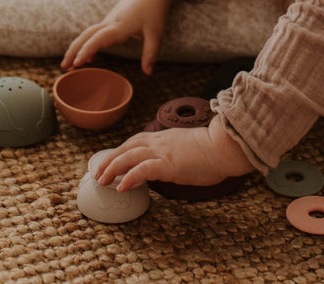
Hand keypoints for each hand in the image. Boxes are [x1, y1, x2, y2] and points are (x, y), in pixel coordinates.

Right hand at [61, 0, 187, 74]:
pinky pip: (95, 34)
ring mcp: (109, 21)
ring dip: (77, 47)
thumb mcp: (156, 33)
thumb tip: (147, 73)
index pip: (98, 39)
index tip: (77, 63)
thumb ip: (150, 53)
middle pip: (86, 36)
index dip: (86, 51)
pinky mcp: (111, 21)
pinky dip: (88, 44)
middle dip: (73, 50)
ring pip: (88, 34)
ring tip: (70, 65)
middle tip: (64, 67)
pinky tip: (90, 59)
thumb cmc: (154, 10)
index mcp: (119, 26)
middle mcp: (110, 23)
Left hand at [95, 115, 255, 191]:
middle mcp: (159, 142)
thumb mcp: (187, 148)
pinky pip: (142, 170)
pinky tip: (121, 186)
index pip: (134, 141)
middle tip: (97, 172)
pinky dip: (129, 177)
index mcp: (164, 137)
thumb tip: (168, 165)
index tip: (110, 160)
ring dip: (112, 168)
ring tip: (102, 180)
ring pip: (128, 157)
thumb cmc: (213, 150)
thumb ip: (174, 153)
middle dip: (109, 159)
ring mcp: (162, 152)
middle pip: (126, 147)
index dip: (120, 150)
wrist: (225, 147)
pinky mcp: (167, 164)